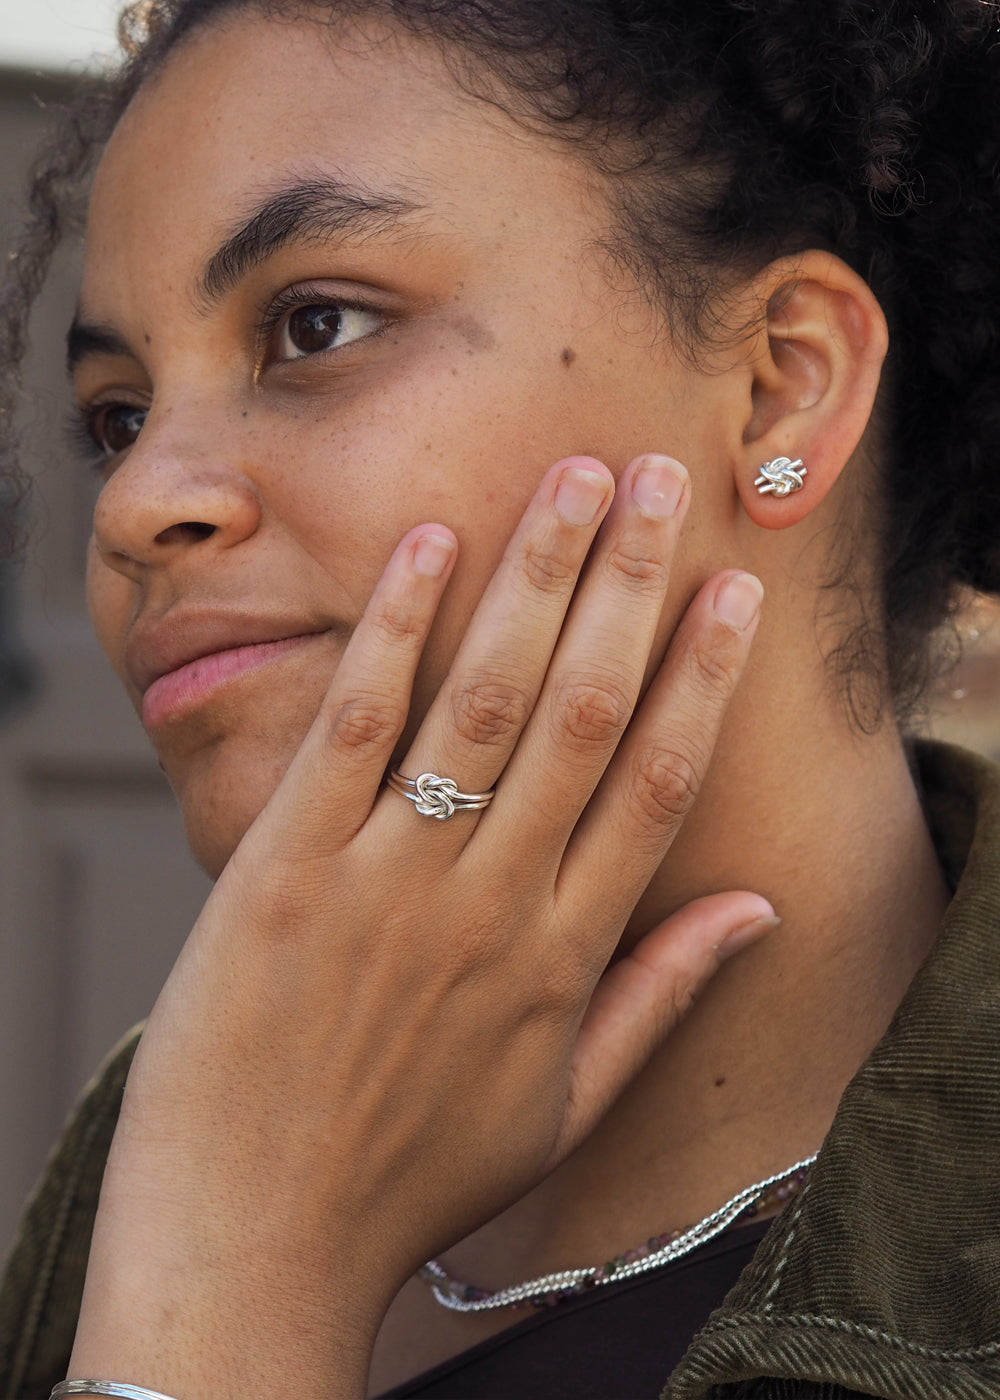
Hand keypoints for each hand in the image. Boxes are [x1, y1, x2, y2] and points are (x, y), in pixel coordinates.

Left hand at [70, 454, 770, 1399]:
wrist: (255, 1238)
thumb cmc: (410, 1176)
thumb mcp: (562, 1106)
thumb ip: (662, 998)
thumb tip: (757, 911)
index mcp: (564, 955)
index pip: (658, 782)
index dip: (704, 675)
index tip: (733, 590)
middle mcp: (491, 900)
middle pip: (586, 711)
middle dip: (633, 585)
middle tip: (666, 484)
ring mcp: (388, 879)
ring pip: (482, 698)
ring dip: (536, 578)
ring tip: (575, 480)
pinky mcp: (286, 869)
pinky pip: (352, 726)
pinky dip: (392, 630)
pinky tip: (428, 544)